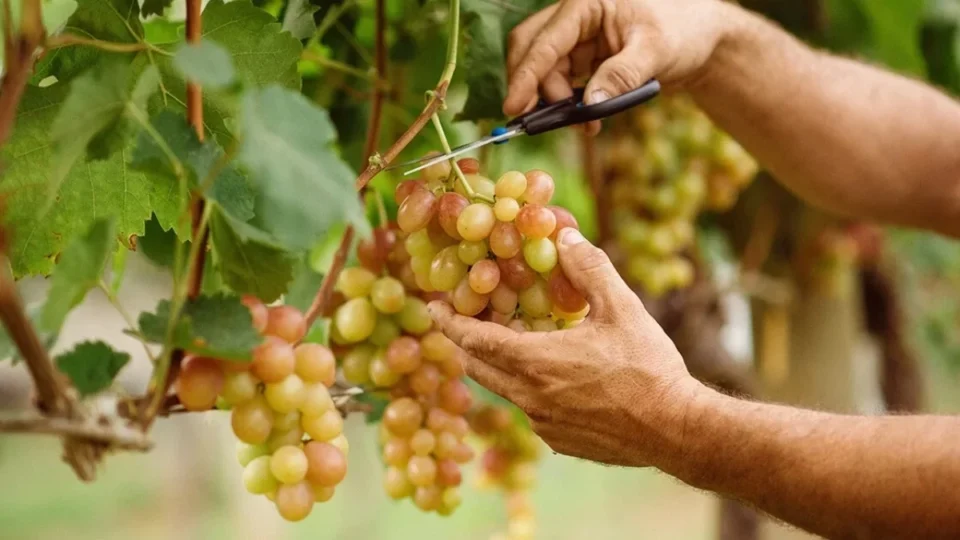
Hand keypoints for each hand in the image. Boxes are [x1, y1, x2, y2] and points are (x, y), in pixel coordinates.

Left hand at [428, 229, 701, 467]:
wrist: (676, 430)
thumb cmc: (648, 368)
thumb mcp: (622, 308)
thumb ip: (589, 269)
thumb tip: (564, 236)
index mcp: (535, 362)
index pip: (475, 341)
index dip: (449, 322)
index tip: (432, 308)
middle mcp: (529, 397)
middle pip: (479, 369)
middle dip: (466, 345)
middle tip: (464, 322)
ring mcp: (543, 424)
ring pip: (506, 390)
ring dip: (501, 366)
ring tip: (513, 344)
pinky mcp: (560, 442)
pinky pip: (532, 411)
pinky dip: (531, 390)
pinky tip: (558, 379)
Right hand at [504, 0, 732, 133]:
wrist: (701, 42)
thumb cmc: (683, 33)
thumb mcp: (655, 52)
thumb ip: (620, 76)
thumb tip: (589, 104)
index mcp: (586, 4)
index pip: (545, 41)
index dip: (526, 75)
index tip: (514, 107)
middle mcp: (575, 18)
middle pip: (531, 50)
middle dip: (532, 88)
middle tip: (540, 122)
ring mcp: (577, 39)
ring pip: (544, 70)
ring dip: (554, 102)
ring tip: (584, 125)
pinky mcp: (583, 59)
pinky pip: (561, 82)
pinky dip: (567, 104)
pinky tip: (587, 120)